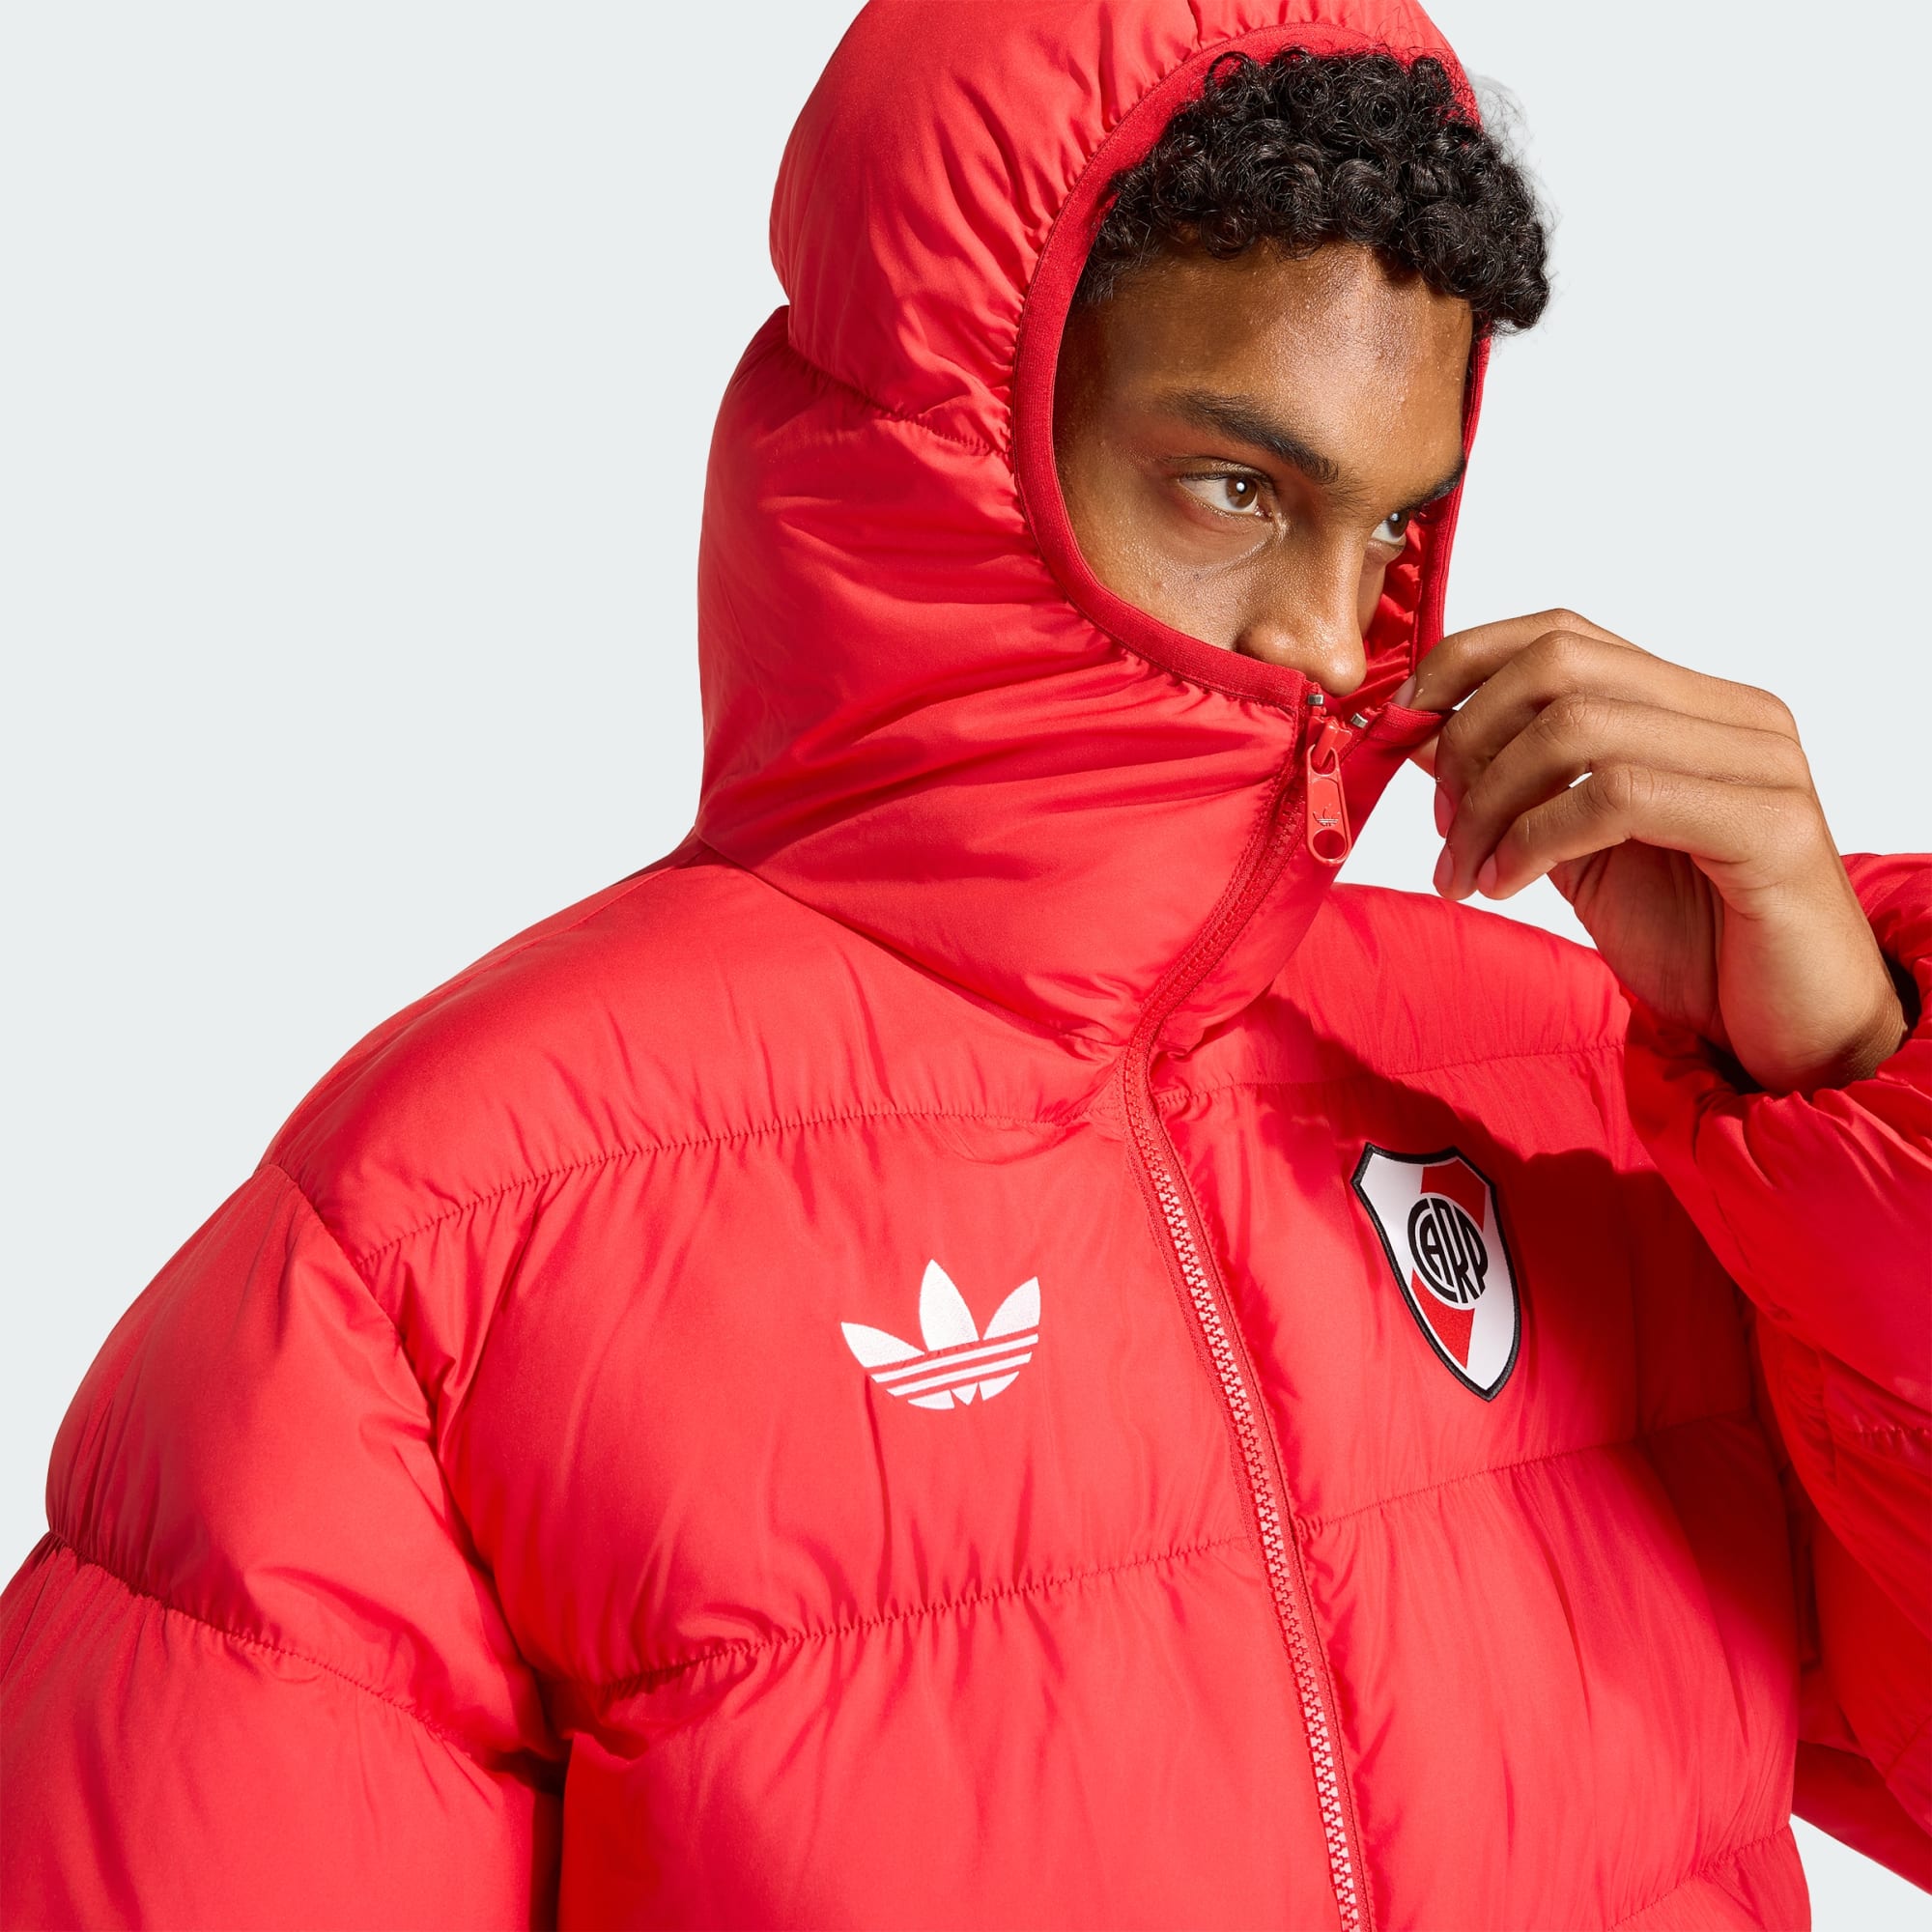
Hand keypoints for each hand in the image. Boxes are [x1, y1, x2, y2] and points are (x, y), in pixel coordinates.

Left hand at [1398, 609, 1908, 1094]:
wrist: (1791, 1030)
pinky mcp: (1768, 826)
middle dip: (1468, 739)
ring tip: (1466, 873)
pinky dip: (1536, 838)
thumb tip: (1424, 736)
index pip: (1560, 632)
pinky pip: (1618, 796)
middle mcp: (1732, 715)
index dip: (1462, 667)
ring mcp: (1759, 763)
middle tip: (1441, 825)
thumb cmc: (1692, 941)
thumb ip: (1518, 788)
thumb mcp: (1577, 850)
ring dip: (1489, 804)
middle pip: (1559, 663)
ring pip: (1578, 727)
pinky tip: (1507, 886)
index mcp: (1690, 705)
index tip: (1402, 731)